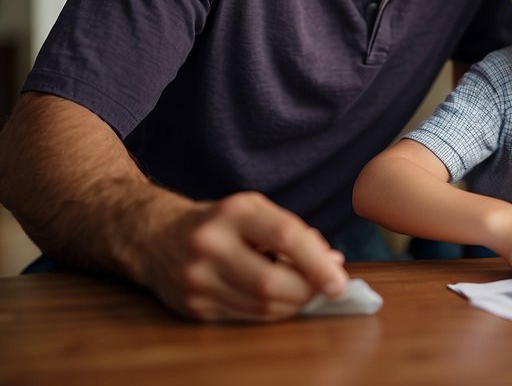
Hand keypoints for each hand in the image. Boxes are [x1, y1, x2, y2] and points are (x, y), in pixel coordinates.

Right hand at [132, 191, 347, 321]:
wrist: (155, 237)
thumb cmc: (220, 221)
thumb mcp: (256, 211)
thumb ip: (295, 233)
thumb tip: (332, 264)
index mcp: (232, 213)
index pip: (284, 236)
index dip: (317, 262)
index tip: (340, 281)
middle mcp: (209, 245)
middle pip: (271, 282)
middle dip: (307, 290)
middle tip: (325, 288)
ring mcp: (197, 279)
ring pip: (260, 306)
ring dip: (293, 304)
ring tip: (304, 291)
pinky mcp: (192, 307)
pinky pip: (245, 317)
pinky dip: (271, 312)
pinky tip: (280, 300)